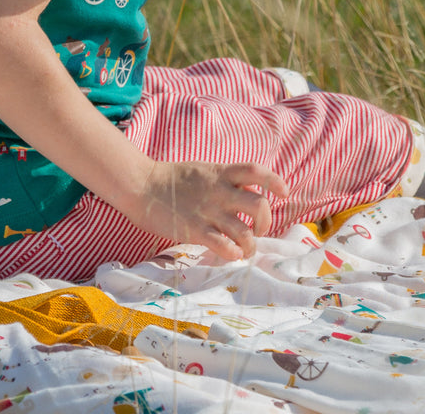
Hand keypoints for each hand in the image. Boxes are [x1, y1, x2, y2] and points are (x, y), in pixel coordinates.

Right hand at [125, 160, 288, 260]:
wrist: (141, 185)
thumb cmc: (171, 180)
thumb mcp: (202, 171)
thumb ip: (224, 181)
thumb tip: (247, 192)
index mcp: (221, 173)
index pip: (257, 172)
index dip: (275, 182)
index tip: (283, 193)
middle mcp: (220, 191)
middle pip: (259, 205)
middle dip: (265, 223)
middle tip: (256, 231)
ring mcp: (209, 211)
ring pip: (246, 232)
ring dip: (251, 246)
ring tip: (244, 250)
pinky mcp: (196, 230)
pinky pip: (225, 246)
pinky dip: (233, 253)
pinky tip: (229, 253)